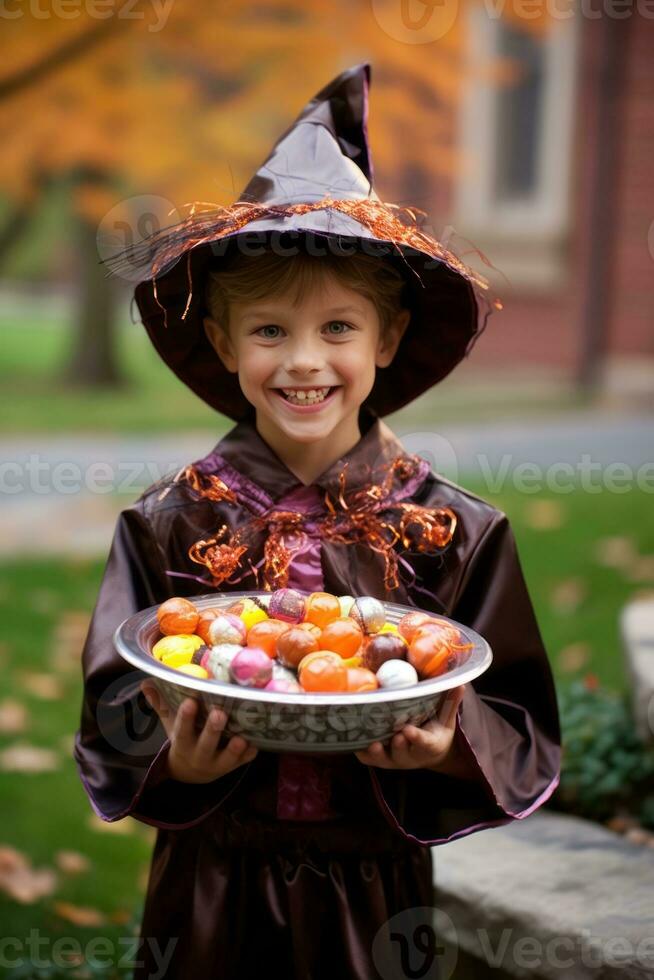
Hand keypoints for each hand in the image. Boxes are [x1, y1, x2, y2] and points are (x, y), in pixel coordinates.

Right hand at [140, 681, 257, 783]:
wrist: (190, 774)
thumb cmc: (183, 740)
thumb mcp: (170, 725)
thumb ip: (161, 704)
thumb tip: (145, 682)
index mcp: (182, 743)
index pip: (182, 730)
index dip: (186, 717)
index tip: (190, 701)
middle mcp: (199, 755)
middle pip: (205, 744)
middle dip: (212, 730)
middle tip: (220, 714)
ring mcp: (217, 763)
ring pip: (225, 758)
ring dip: (233, 749)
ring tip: (241, 737)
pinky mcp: (232, 766)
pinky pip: (241, 763)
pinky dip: (248, 755)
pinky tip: (256, 744)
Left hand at [354, 685, 466, 771]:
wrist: (429, 751)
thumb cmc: (436, 730)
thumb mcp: (447, 718)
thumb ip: (451, 702)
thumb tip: (461, 683)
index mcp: (430, 744)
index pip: (424, 743)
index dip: (417, 738)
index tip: (409, 730)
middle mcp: (412, 755)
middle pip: (404, 754)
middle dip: (398, 746)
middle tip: (394, 735)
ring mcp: (395, 758)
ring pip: (385, 759)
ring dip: (377, 753)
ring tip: (372, 742)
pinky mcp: (382, 758)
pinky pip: (370, 759)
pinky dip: (362, 753)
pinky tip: (353, 742)